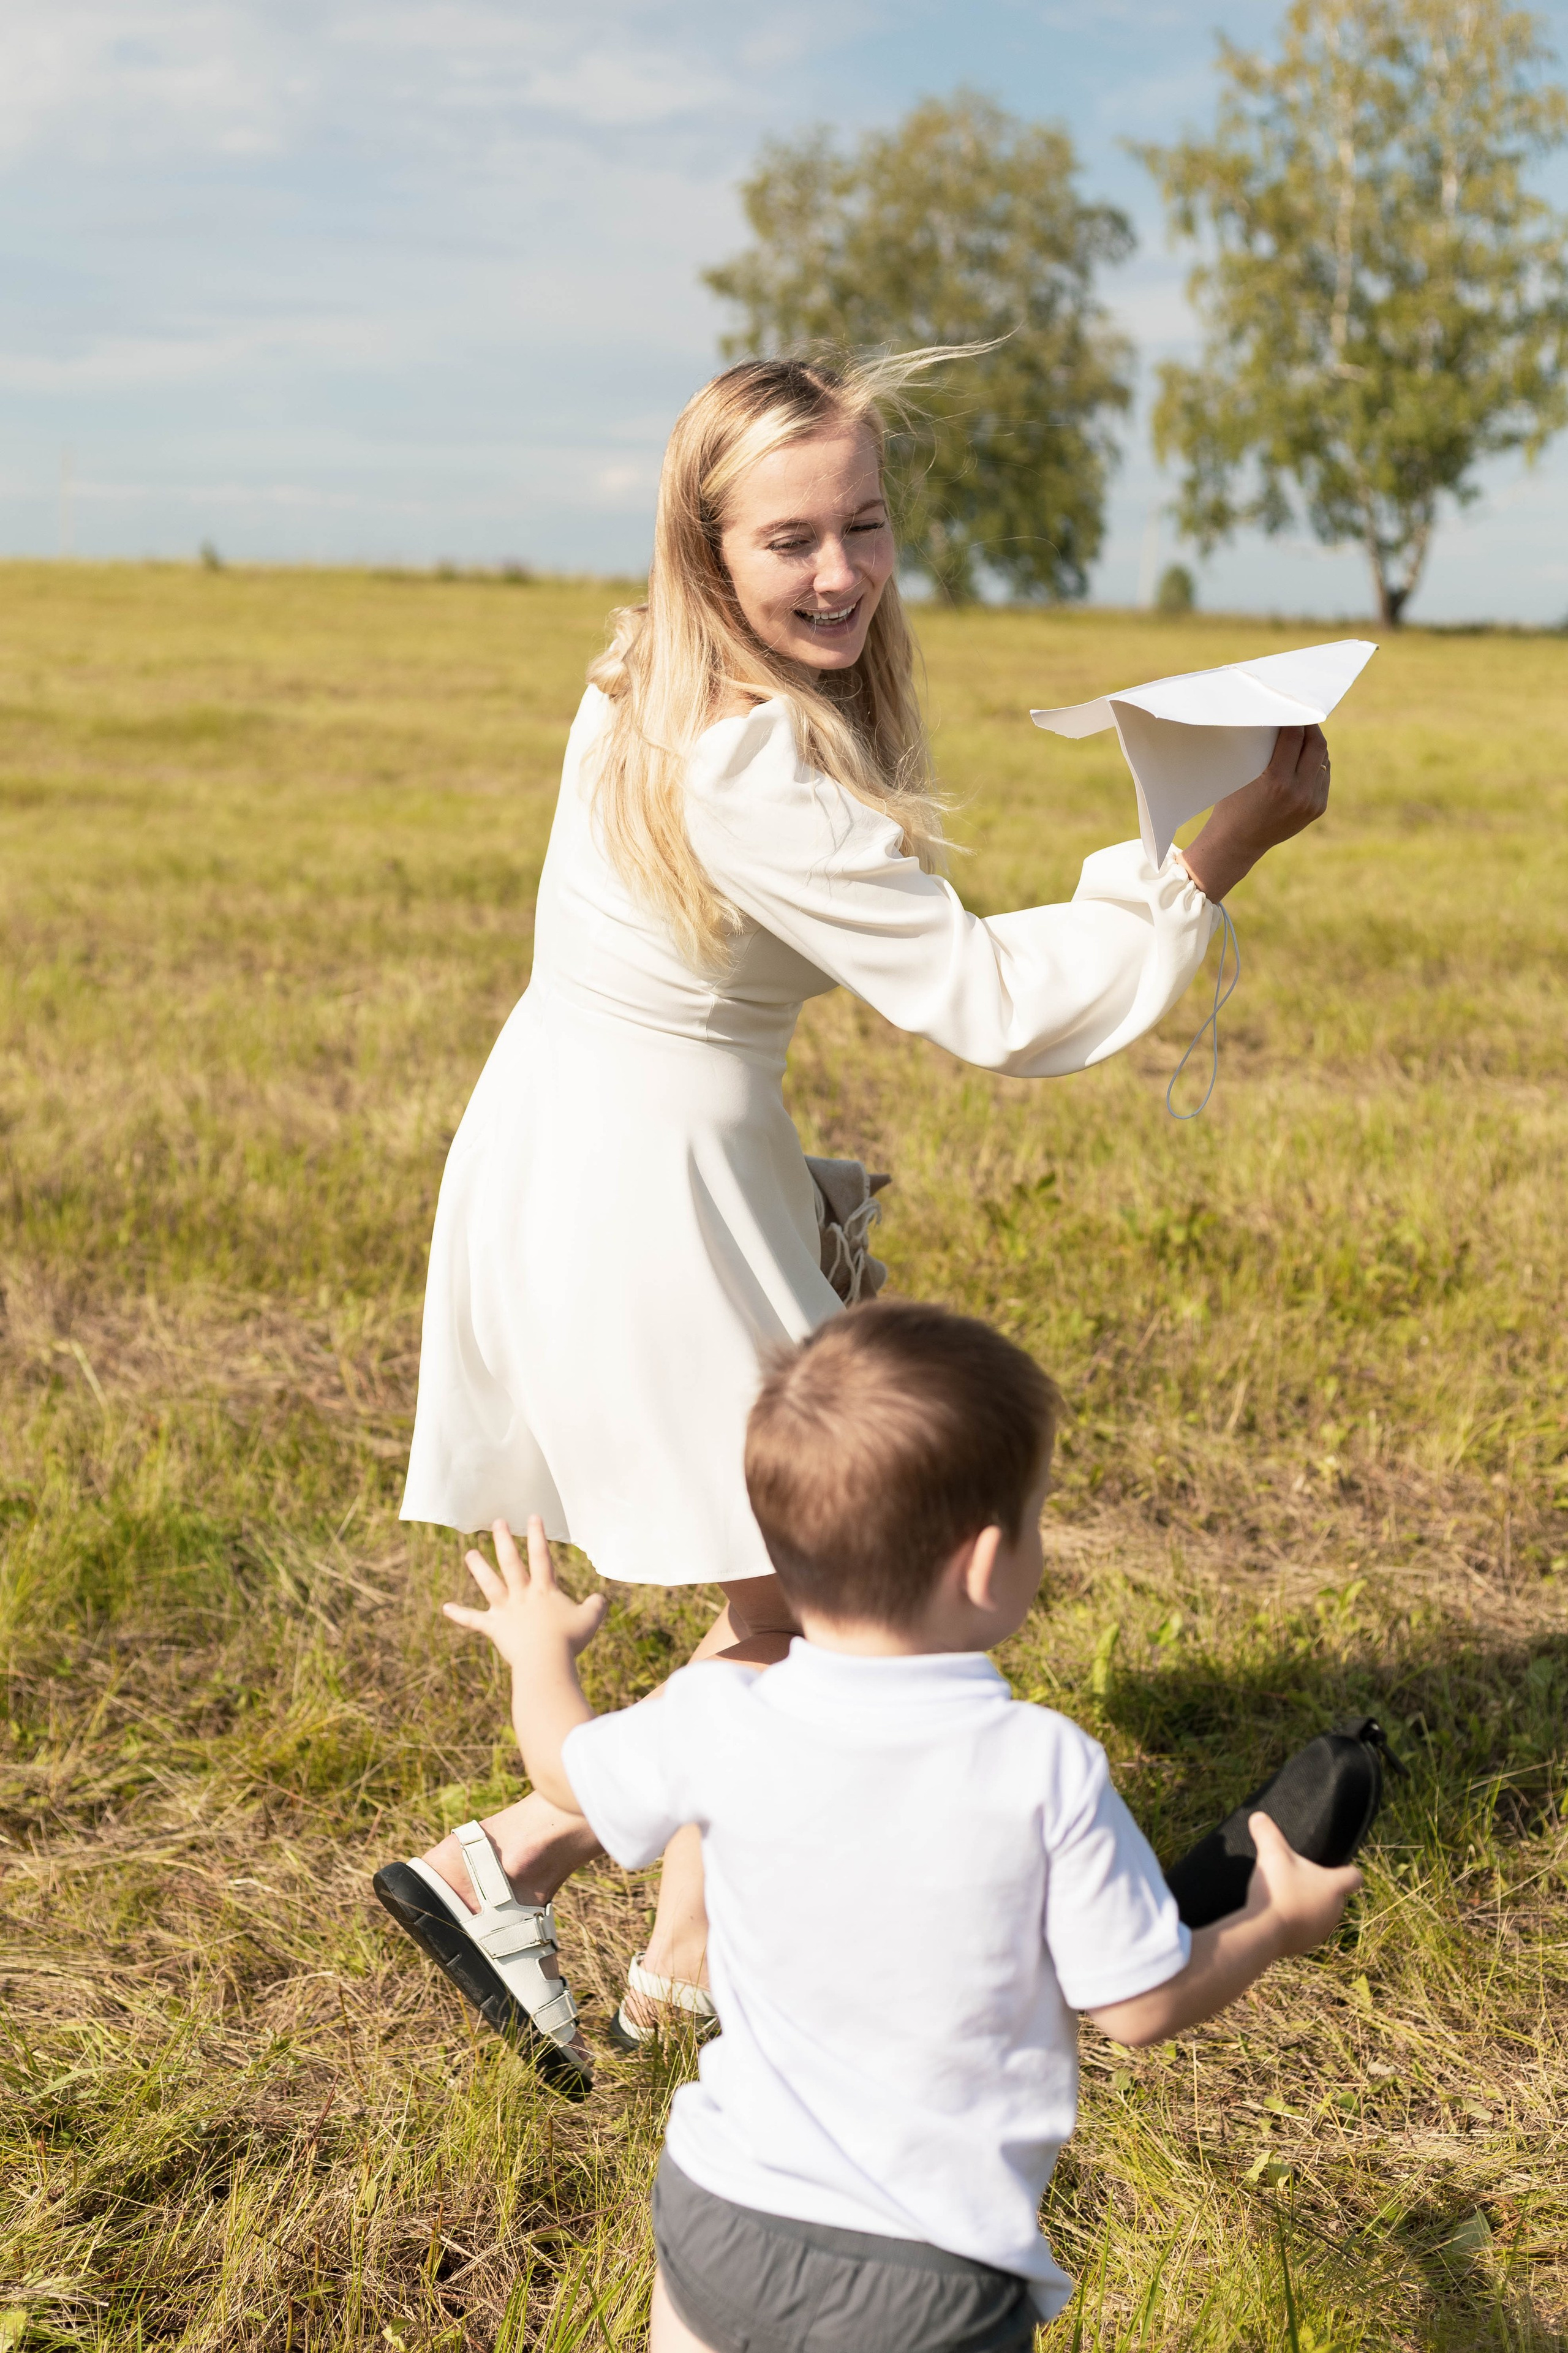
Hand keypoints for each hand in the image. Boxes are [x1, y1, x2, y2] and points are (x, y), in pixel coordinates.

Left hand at [443, 1516, 606, 1670]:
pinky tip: (445, 1608)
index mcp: (544, 1590)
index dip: (537, 1536)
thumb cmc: (570, 1640)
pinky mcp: (495, 1628)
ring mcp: (506, 1610)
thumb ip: (597, 1605)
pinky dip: (460, 1614)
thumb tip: (600, 1598)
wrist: (545, 1662)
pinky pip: (474, 1620)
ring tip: (469, 1553)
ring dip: (478, 1568)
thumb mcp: (591, 1620)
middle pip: (511, 1562)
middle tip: (497, 1522)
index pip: (541, 1556)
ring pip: (489, 1584)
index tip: (532, 1516)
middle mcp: (522, 1595)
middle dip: (504, 1540)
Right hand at [1180, 723, 1330, 900]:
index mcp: (1276, 781)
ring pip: (1323, 759)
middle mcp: (1298, 792)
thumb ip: (1266, 748)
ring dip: (1315, 744)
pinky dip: (1316, 763)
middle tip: (1303, 715)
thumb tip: (1283, 718)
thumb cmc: (1231, 802)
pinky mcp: (1317, 808)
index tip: (1292, 705)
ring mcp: (1311, 802)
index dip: (1295, 717)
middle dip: (1311, 726)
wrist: (1237, 842)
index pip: (1295, 736)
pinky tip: (1306, 757)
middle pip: (1317, 745)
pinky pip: (1323, 776)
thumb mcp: (1243, 772)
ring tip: (1304, 734)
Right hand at [1244, 1811, 1362, 1956]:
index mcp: (1334, 1887)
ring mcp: (1322, 1930)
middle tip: (1297, 1877)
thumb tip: (1257, 1816)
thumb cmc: (1278, 1889)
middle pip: (1334, 1895)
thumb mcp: (1271, 1854)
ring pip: (1321, 1913)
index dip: (1348, 1870)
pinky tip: (1278, 1915)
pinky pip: (1306, 1929)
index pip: (1354, 1877)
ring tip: (1285, 1896)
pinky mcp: (1307, 1945)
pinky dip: (1296, 1922)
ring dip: (1308, 1906)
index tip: (1337, 1866)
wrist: (1266, 1932)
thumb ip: (1267, 1833)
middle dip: (1320, 1887)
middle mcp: (1335, 1910)